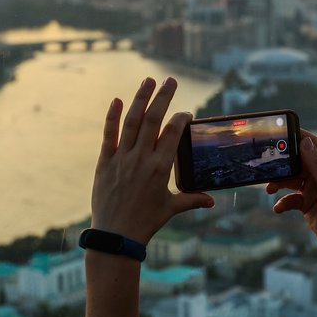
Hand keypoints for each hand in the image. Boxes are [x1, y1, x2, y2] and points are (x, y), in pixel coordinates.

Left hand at [91, 77, 212, 243]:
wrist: (115, 235)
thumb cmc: (146, 222)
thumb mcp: (171, 209)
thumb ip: (192, 199)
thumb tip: (212, 200)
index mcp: (160, 168)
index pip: (172, 134)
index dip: (180, 119)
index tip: (185, 113)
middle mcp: (142, 159)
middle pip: (154, 119)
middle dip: (164, 97)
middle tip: (171, 80)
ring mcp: (122, 158)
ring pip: (132, 122)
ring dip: (140, 98)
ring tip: (148, 81)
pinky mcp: (104, 162)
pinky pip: (109, 134)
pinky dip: (113, 116)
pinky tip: (118, 100)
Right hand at [266, 130, 316, 258]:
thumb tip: (304, 142)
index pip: (311, 144)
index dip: (295, 137)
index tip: (279, 132)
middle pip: (296, 162)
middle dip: (281, 164)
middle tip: (269, 167)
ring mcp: (313, 189)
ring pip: (290, 179)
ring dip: (278, 182)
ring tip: (270, 188)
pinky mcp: (307, 205)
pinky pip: (290, 199)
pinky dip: (282, 202)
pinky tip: (278, 207)